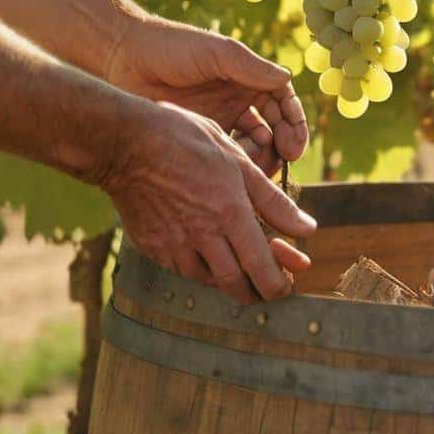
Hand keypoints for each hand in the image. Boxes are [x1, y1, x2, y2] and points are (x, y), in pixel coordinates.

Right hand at [103, 102, 316, 302]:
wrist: (125, 142)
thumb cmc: (186, 140)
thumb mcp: (238, 160)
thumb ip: (274, 200)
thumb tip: (308, 229)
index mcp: (230, 211)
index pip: (261, 266)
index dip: (277, 285)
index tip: (286, 287)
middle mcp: (202, 234)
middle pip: (235, 283)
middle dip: (255, 292)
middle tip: (265, 289)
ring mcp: (173, 244)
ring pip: (207, 280)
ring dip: (227, 280)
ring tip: (238, 268)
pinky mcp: (152, 246)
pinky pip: (181, 270)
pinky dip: (199, 269)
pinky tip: (205, 254)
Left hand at [104, 16, 306, 173]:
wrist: (124, 60)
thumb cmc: (172, 47)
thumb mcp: (216, 52)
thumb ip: (251, 67)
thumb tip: (287, 78)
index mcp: (247, 79)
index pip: (283, 103)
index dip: (294, 122)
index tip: (295, 142)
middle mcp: (239, 101)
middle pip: (274, 129)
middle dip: (284, 144)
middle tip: (285, 157)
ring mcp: (220, 122)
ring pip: (252, 148)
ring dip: (261, 158)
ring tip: (255, 163)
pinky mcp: (200, 139)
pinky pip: (226, 157)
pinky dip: (236, 166)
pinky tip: (234, 171)